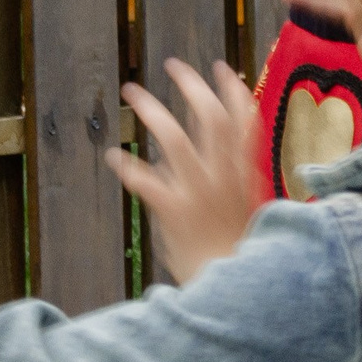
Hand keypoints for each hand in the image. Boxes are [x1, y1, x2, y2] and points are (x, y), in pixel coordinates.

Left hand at [105, 58, 264, 285]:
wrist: (238, 296)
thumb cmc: (240, 254)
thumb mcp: (247, 209)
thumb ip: (230, 174)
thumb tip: (209, 145)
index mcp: (246, 176)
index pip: (246, 122)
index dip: (233, 91)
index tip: (221, 67)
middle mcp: (224, 178)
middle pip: (210, 118)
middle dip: (191, 86)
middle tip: (172, 65)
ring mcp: (199, 193)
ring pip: (173, 138)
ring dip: (151, 110)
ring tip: (132, 93)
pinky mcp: (174, 212)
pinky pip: (145, 181)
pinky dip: (127, 167)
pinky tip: (113, 157)